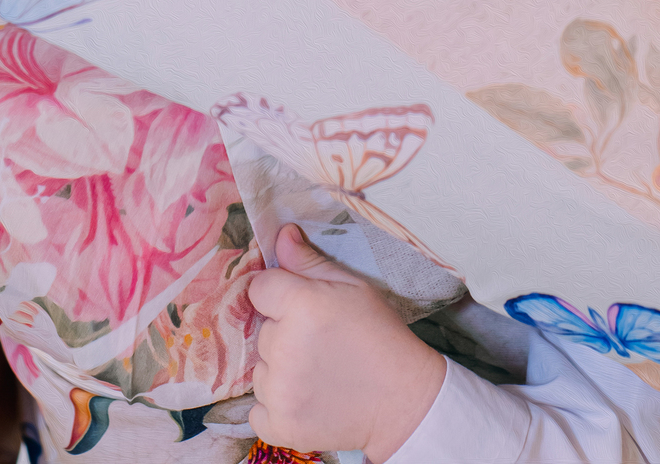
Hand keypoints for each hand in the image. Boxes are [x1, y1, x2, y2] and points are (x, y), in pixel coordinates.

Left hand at [246, 224, 445, 461]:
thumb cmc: (379, 335)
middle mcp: (284, 347)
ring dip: (280, 370)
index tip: (301, 307)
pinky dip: (276, 405)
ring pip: (261, 369)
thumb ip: (309, 262)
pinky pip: (257, 408)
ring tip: (318, 372)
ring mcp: (279, 391)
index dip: (279, 294)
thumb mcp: (352, 287)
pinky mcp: (279, 425)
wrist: (402, 399)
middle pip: (263, 330)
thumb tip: (282, 235)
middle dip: (284, 332)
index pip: (259, 289)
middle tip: (320, 343)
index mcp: (302, 306)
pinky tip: (306, 398)